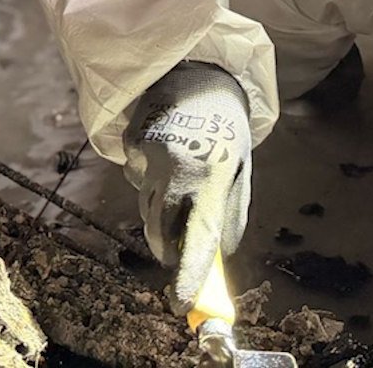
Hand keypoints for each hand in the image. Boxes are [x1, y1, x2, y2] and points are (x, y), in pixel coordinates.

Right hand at [123, 62, 251, 308]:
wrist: (198, 69)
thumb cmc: (226, 126)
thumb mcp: (241, 170)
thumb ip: (230, 214)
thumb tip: (218, 254)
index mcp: (212, 176)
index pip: (200, 237)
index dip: (191, 274)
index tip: (182, 303)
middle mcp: (178, 168)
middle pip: (160, 231)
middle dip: (167, 243)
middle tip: (179, 235)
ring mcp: (150, 154)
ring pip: (146, 204)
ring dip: (159, 204)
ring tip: (180, 171)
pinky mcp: (131, 140)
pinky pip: (136, 176)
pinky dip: (148, 173)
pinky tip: (165, 149)